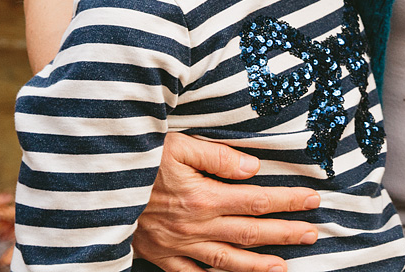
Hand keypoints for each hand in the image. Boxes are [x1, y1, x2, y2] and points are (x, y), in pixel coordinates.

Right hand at [134, 132, 319, 271]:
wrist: (91, 185)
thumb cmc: (137, 158)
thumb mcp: (178, 145)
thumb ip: (218, 157)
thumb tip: (253, 168)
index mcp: (203, 197)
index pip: (257, 201)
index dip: (288, 201)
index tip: (313, 199)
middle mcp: (194, 226)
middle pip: (250, 233)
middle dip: (285, 233)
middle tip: (313, 234)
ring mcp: (177, 245)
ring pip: (226, 261)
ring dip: (258, 265)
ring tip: (283, 267)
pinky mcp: (159, 255)